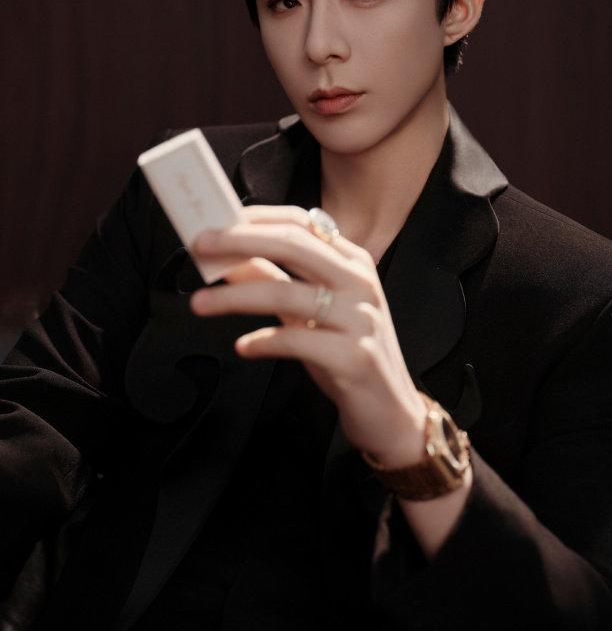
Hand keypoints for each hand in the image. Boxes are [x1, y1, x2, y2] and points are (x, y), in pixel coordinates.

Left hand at [190, 205, 426, 465]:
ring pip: (286, 292)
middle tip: (200, 245)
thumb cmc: (346, 355)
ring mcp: (360, 318)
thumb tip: (227, 258)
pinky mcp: (354, 357)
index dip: (257, 218)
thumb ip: (273, 280)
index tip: (217, 221)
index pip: (302, 223)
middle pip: (293, 245)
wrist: (391, 412)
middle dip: (240, 241)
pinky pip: (296, 340)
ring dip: (235, 296)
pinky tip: (242, 347)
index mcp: (353, 262)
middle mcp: (360, 282)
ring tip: (199, 304)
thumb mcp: (309, 312)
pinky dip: (262, 341)